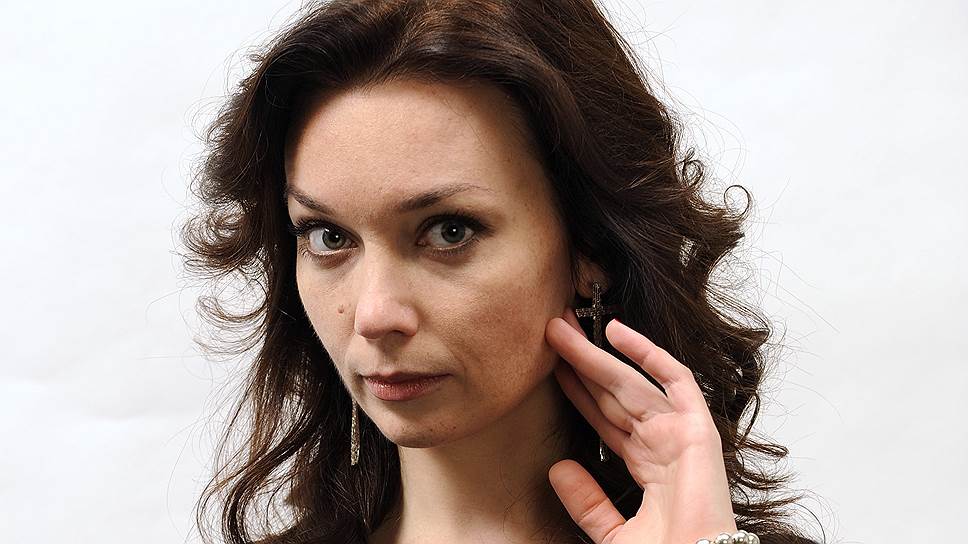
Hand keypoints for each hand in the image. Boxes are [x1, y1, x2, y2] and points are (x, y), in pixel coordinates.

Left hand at [544, 308, 737, 543]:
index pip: (604, 417)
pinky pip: (674, 382)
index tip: (553, 365)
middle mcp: (661, 443)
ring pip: (629, 381)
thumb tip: (557, 470)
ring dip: (595, 353)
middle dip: (581, 361)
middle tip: (551, 329)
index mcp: (646, 466)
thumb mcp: (613, 532)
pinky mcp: (696, 430)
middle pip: (612, 392)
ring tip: (561, 325)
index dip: (578, 390)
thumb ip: (587, 502)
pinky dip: (648, 355)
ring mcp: (679, 434)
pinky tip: (615, 331)